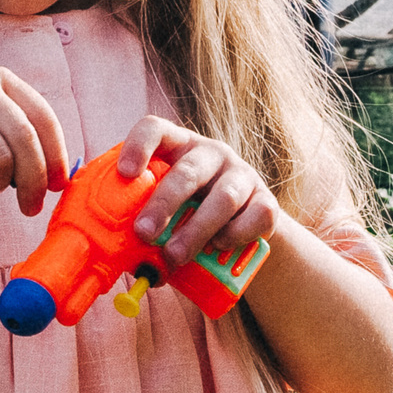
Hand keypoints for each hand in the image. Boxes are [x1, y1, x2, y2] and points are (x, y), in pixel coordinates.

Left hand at [116, 116, 278, 270]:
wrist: (243, 226)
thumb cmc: (190, 215)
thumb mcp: (167, 210)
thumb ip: (148, 226)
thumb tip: (133, 264)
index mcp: (178, 147)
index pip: (156, 129)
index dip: (139, 146)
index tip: (125, 173)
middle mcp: (211, 154)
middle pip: (188, 171)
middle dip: (164, 203)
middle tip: (144, 232)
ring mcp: (242, 175)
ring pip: (224, 198)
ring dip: (197, 230)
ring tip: (176, 255)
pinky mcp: (266, 200)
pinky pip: (256, 216)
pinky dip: (235, 235)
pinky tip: (218, 247)